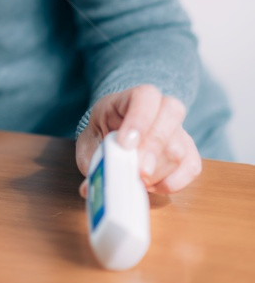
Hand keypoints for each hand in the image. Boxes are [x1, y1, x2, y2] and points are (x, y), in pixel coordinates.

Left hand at [75, 84, 201, 195]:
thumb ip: (94, 158)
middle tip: (138, 171)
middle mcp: (160, 109)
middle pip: (170, 115)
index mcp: (131, 98)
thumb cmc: (103, 136)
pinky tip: (153, 185)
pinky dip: (173, 182)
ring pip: (179, 146)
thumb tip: (91, 186)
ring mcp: (177, 131)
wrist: (112, 138)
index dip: (139, 119)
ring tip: (137, 180)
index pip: (145, 96)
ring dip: (158, 171)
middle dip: (153, 146)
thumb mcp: (90, 143)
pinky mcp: (188, 153)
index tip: (125, 144)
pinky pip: (191, 167)